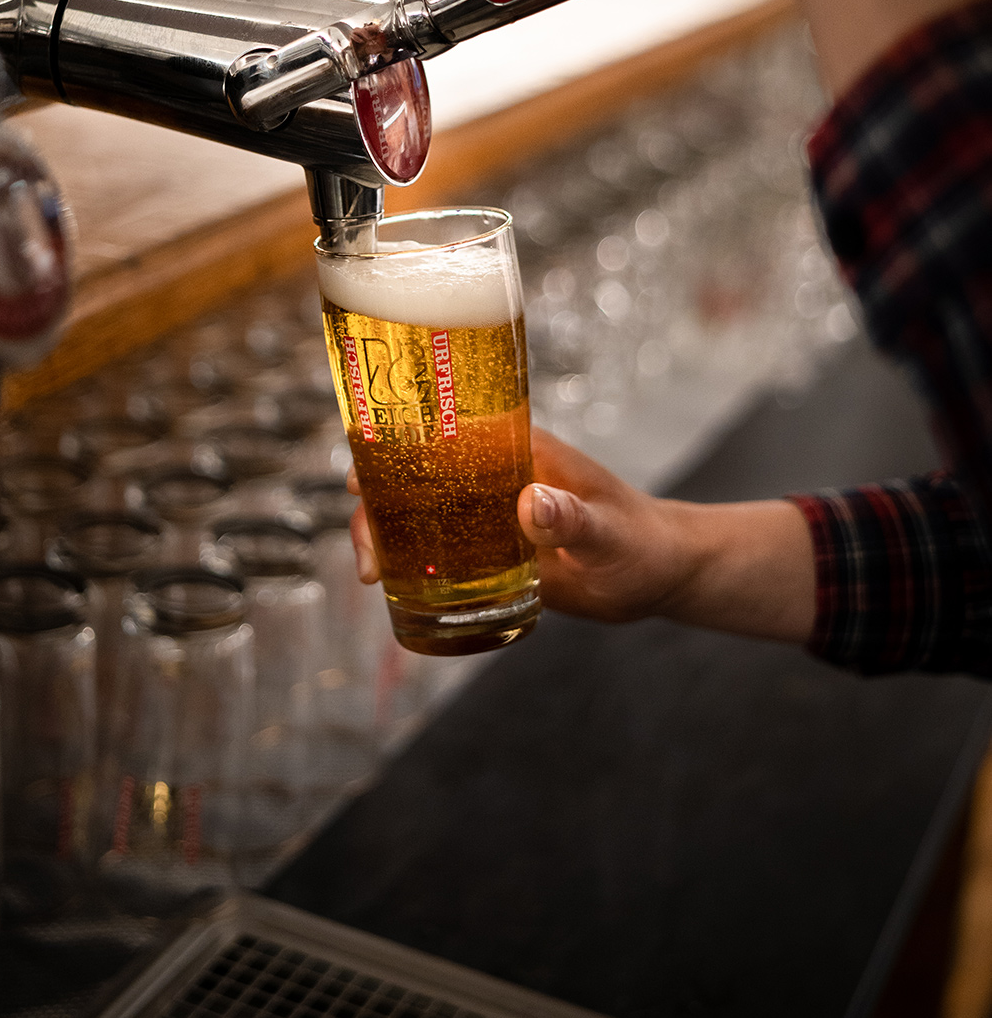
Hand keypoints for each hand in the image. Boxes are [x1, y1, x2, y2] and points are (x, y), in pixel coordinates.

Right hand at [348, 429, 816, 644]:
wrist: (658, 573)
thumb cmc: (641, 543)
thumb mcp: (609, 532)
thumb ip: (574, 518)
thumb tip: (530, 502)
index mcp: (515, 450)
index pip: (441, 430)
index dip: (390, 443)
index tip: (358, 473)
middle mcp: (490, 476)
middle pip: (412, 475)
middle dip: (375, 504)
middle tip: (368, 553)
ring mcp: (485, 513)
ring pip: (415, 513)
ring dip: (383, 536)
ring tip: (372, 576)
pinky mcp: (487, 550)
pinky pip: (434, 550)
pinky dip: (405, 563)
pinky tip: (387, 587)